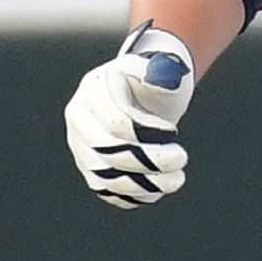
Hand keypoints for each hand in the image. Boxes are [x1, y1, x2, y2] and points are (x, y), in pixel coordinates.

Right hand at [64, 20, 194, 207]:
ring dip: (143, 184)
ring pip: (105, 176)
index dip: (147, 132)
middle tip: (182, 159)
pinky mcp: (89, 165)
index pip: (115, 121)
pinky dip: (131, 195)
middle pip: (108, 151)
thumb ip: (165, 69)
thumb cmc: (153, 77)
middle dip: (149, 161)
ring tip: (177, 180)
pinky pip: (104, 188)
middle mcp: (79, 117)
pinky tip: (157, 191)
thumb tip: (167, 77)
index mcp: (94, 87)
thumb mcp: (161, 65)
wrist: (140, 89)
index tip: (174, 132)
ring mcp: (80, 144)